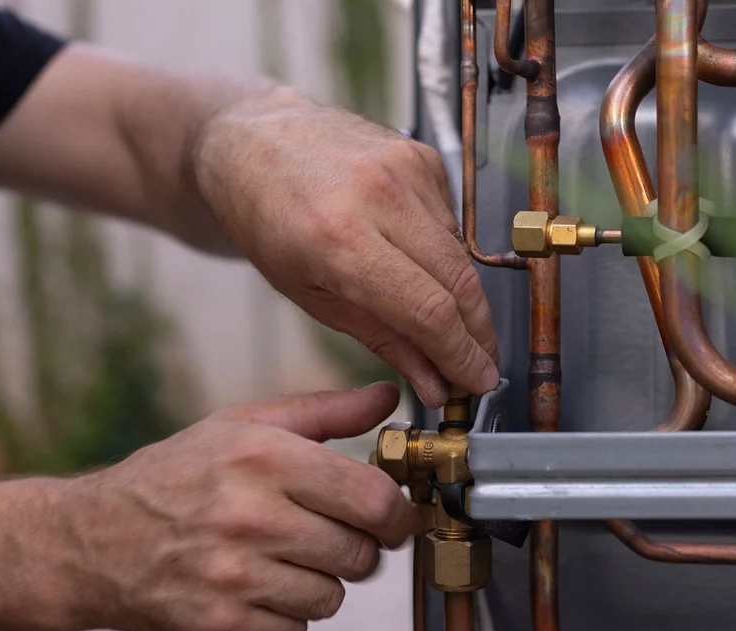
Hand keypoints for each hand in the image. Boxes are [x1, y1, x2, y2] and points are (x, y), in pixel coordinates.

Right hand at [67, 383, 413, 630]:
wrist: (89, 541)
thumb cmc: (174, 477)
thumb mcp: (242, 426)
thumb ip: (324, 413)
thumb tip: (387, 397)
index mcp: (262, 458)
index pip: (373, 499)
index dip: (397, 514)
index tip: (392, 518)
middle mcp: (249, 516)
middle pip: (360, 554)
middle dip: (357, 549)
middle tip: (330, 537)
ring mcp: (233, 576)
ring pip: (332, 596)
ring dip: (319, 582)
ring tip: (282, 559)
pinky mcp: (220, 625)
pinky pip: (295, 630)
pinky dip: (285, 616)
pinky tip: (256, 588)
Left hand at [193, 88, 499, 407]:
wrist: (254, 142)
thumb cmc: (269, 221)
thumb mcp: (311, 296)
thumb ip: (382, 340)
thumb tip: (434, 382)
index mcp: (340, 241)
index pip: (429, 312)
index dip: (462, 355)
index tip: (479, 381)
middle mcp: (379, 198)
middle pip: (459, 283)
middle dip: (478, 334)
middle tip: (481, 365)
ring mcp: (405, 170)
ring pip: (462, 255)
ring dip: (465, 299)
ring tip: (452, 326)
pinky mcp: (421, 156)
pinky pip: (452, 222)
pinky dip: (446, 255)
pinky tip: (422, 263)